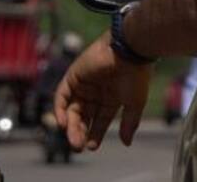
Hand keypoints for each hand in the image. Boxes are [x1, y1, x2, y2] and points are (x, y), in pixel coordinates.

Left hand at [53, 32, 150, 150]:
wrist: (130, 51)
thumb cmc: (136, 76)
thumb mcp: (134, 104)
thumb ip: (129, 123)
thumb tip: (126, 143)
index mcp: (111, 98)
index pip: (99, 120)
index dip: (95, 134)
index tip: (92, 146)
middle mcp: (97, 92)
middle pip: (83, 117)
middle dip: (80, 132)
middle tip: (78, 146)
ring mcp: (84, 84)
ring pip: (72, 109)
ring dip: (70, 125)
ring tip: (73, 139)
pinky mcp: (74, 75)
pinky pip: (62, 95)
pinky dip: (60, 109)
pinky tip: (63, 124)